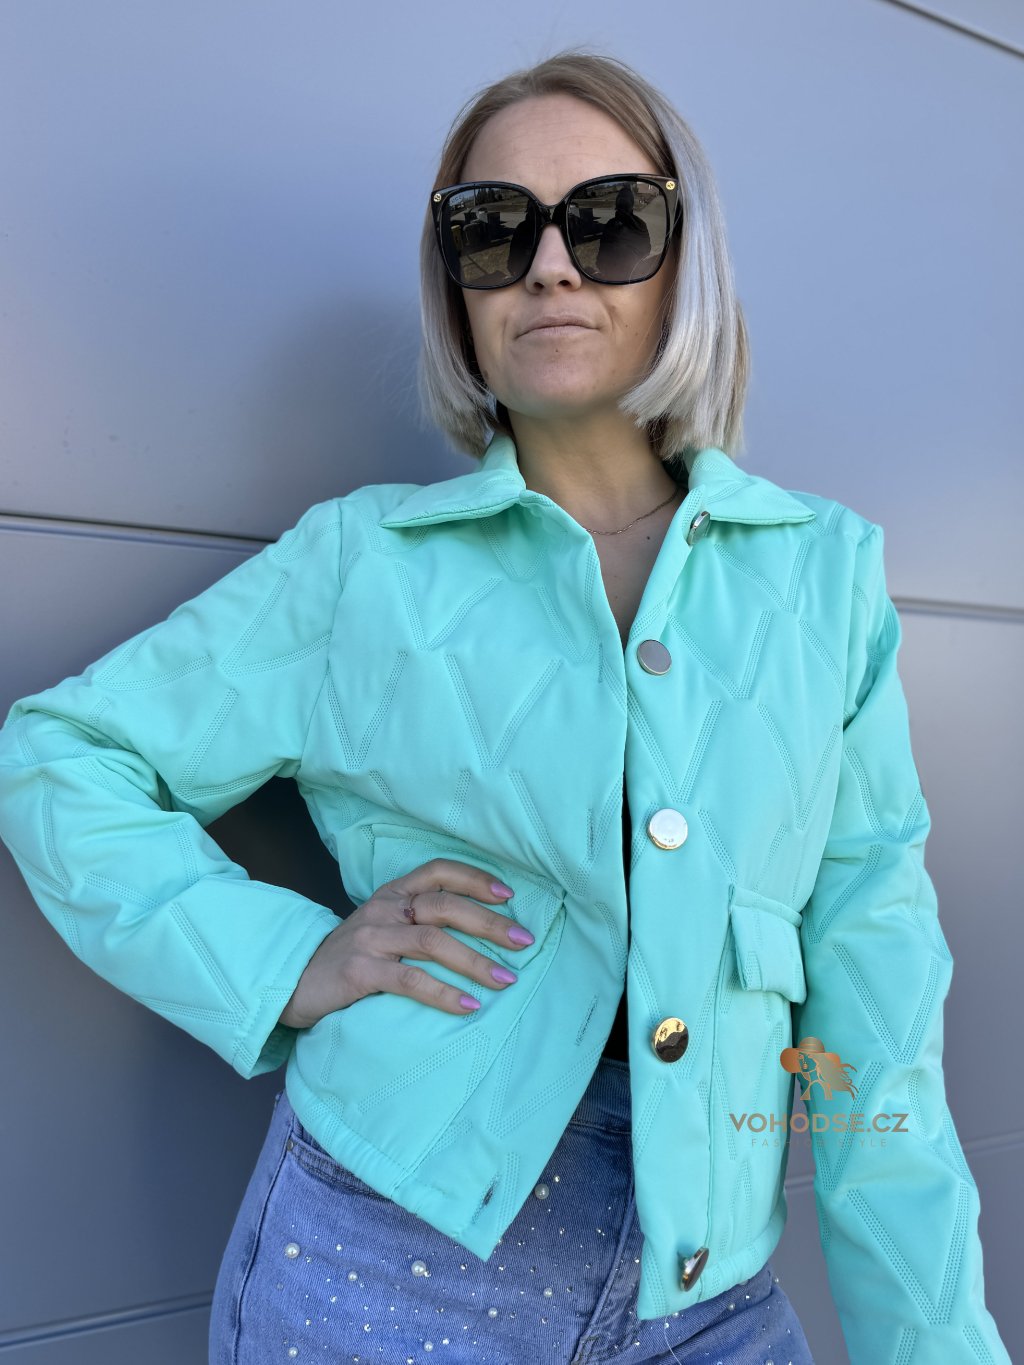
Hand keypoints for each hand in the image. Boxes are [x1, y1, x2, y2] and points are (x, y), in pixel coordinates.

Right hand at [277, 858, 534, 1029]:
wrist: (294, 981)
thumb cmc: (351, 956)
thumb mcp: (381, 926)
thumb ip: (417, 919)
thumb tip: (480, 927)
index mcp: (391, 893)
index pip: (438, 871)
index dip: (475, 878)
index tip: (509, 895)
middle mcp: (383, 909)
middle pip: (444, 906)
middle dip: (489, 923)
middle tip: (524, 941)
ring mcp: (370, 939)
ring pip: (432, 941)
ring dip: (475, 960)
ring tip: (506, 979)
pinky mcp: (359, 972)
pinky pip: (409, 981)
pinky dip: (443, 993)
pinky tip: (469, 1005)